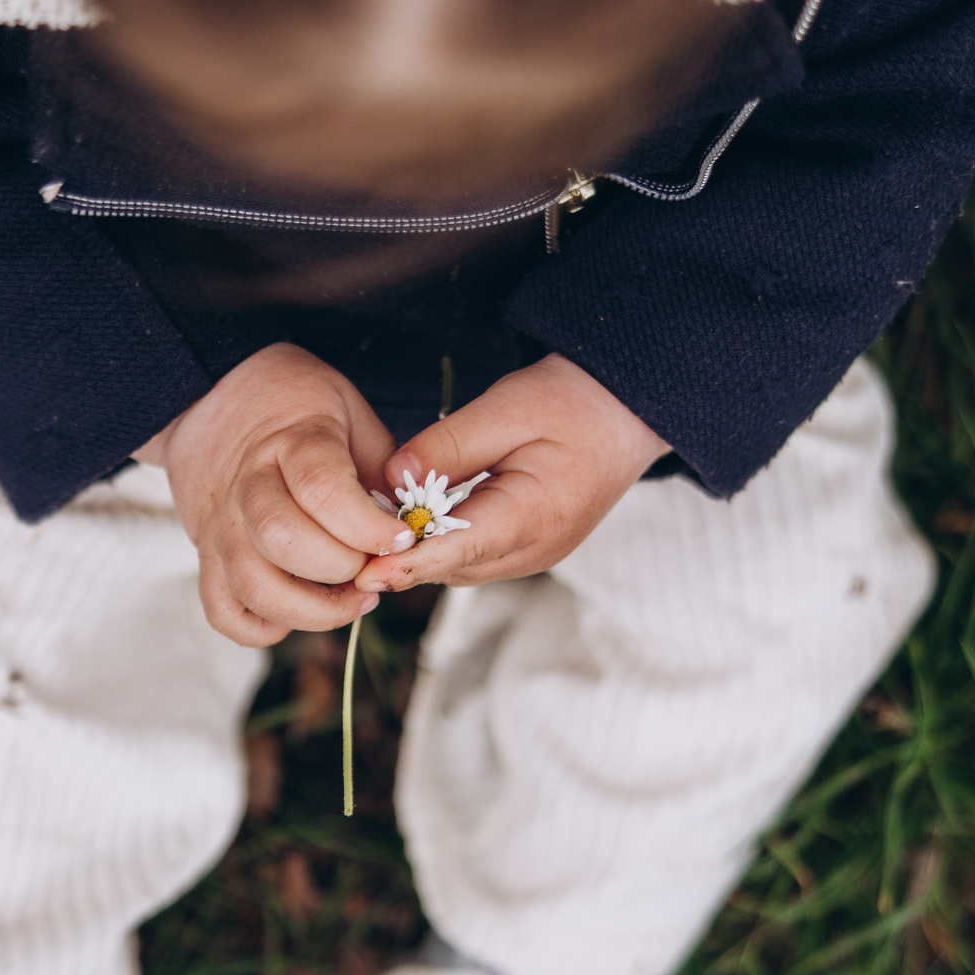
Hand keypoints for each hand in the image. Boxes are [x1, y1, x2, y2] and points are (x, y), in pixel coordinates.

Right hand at [138, 344, 399, 645]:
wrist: (211, 398)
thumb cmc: (296, 407)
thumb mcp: (351, 412)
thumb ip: (383, 466)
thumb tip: (416, 524)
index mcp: (291, 441)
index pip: (322, 490)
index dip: (367, 526)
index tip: (402, 538)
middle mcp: (246, 485)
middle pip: (283, 541)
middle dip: (341, 568)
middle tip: (373, 565)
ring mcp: (219, 526)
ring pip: (254, 586)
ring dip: (312, 610)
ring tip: (352, 600)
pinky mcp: (206, 556)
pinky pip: (223, 612)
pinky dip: (261, 629)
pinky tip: (299, 613)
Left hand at [352, 355, 667, 592]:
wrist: (626, 413)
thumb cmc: (572, 402)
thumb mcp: (506, 408)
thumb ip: (447, 446)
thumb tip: (392, 479)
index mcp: (534, 515)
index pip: (460, 549)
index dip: (407, 563)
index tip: (363, 573)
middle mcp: (536, 549)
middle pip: (452, 565)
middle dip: (403, 554)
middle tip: (349, 531)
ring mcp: (534, 555)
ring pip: (458, 566)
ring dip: (420, 549)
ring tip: (373, 521)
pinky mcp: (528, 548)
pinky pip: (473, 556)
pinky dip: (441, 543)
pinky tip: (414, 517)